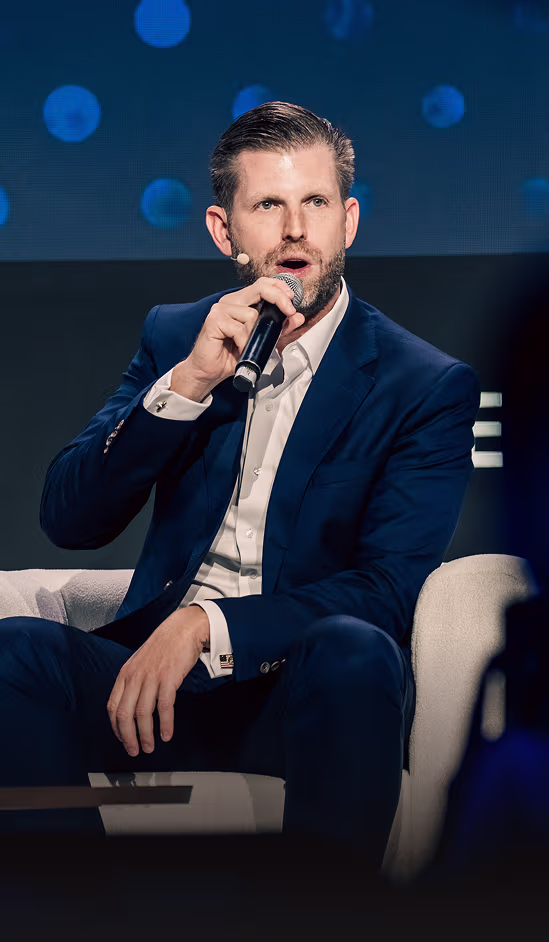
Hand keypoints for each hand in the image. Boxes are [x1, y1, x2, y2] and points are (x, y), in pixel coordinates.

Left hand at [106, 606, 209, 755]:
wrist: (182, 629)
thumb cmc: (163, 647)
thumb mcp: (140, 663)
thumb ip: (133, 682)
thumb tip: (132, 707)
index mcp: (125, 674)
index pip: (113, 707)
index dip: (116, 728)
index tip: (123, 740)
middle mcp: (134, 677)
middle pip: (125, 715)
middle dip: (128, 737)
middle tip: (135, 750)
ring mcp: (151, 677)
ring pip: (143, 714)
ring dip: (146, 735)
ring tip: (150, 746)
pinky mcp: (168, 678)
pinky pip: (164, 707)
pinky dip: (165, 724)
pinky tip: (166, 734)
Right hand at [170, 277, 304, 401]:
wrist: (209, 372)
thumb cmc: (232, 356)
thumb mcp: (262, 341)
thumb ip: (279, 328)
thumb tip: (298, 317)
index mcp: (241, 302)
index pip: (263, 284)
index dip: (279, 288)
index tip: (292, 300)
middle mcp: (231, 301)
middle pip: (260, 288)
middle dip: (279, 299)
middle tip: (289, 312)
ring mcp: (221, 309)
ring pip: (251, 314)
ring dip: (255, 334)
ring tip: (248, 345)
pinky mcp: (214, 320)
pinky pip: (238, 328)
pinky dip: (243, 341)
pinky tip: (239, 348)